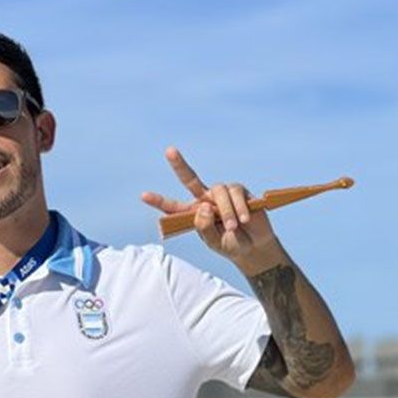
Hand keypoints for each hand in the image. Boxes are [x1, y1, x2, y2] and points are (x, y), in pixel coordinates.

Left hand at [142, 147, 281, 270]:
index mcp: (193, 214)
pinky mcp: (239, 191)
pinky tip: (244, 219)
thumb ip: (204, 227)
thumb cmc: (230, 244)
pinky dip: (239, 208)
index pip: (173, 206)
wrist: (254, 246)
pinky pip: (235, 193)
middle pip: (189, 178)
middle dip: (179, 165)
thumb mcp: (214, 242)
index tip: (143, 196)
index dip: (159, 201)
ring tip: (233, 227)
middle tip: (169, 151)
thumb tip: (203, 206)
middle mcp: (204, 199)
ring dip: (226, 211)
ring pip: (218, 191)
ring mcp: (221, 194)